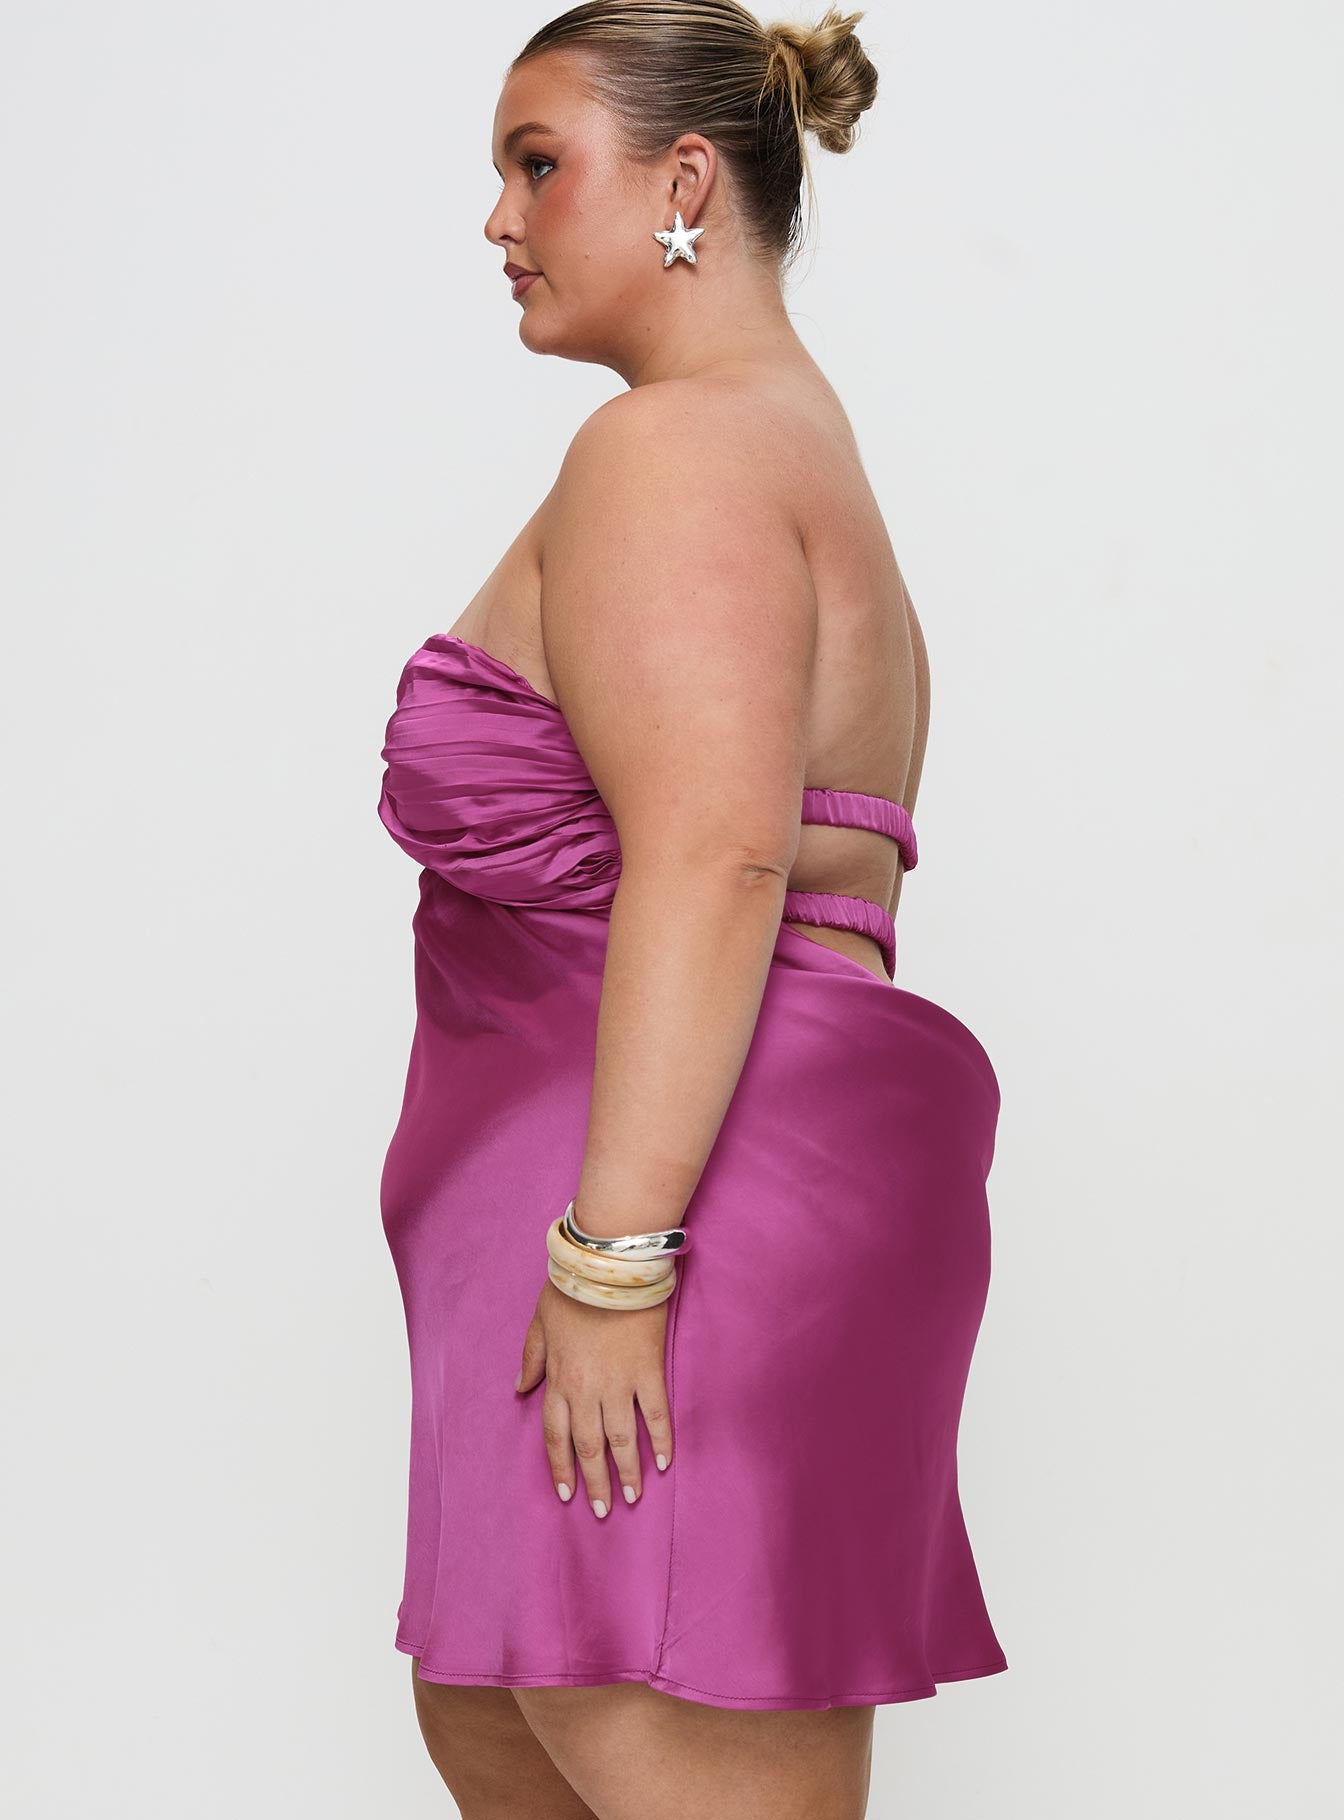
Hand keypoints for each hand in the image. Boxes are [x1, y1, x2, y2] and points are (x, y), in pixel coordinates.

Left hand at [515, 1279, 673, 1516]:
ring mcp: (620, 1383)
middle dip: (596, 1481)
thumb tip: (520, 1388)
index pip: (556, 1436)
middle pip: (590, 1447)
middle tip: (603, 1510)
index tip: (568, 1494)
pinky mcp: (648, 1372)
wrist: (609, 1265)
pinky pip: (656, 1414)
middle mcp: (587, 1389)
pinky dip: (661, 1440)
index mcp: (558, 1379)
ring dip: (627, 1472)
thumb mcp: (539, 1321)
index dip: (561, 1468)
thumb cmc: (571, 1288)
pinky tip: (664, 1462)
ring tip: (632, 1498)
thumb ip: (531, 1358)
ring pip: (623, 1439)